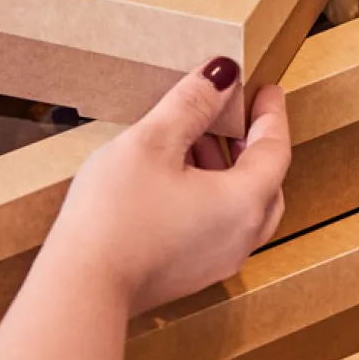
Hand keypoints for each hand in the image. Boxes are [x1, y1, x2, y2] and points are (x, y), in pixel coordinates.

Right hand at [46, 62, 290, 318]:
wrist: (83, 286)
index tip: (266, 89)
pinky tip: (174, 181)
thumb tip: (222, 73)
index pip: (276, 150)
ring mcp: (216, 262)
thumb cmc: (116, 214)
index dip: (272, 115)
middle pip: (265, 183)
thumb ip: (191, 103)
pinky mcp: (189, 275)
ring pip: (240, 208)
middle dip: (252, 145)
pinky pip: (217, 228)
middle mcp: (241, 237)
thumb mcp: (153, 142)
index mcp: (244, 202)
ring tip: (195, 140)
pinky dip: (210, 197)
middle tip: (235, 116)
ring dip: (227, 171)